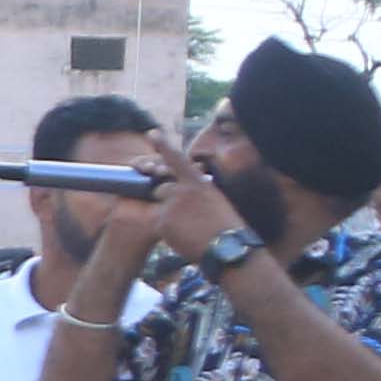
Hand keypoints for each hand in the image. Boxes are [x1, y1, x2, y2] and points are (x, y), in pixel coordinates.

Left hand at [138, 123, 243, 265]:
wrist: (228, 248)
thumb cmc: (227, 226)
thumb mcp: (215, 199)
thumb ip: (198, 190)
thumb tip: (183, 190)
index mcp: (198, 182)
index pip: (177, 159)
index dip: (163, 145)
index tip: (151, 133)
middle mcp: (182, 189)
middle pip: (161, 188)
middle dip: (167, 200)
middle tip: (186, 216)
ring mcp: (170, 205)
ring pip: (158, 206)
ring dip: (167, 216)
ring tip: (189, 228)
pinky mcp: (162, 221)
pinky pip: (157, 223)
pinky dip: (167, 231)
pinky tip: (185, 237)